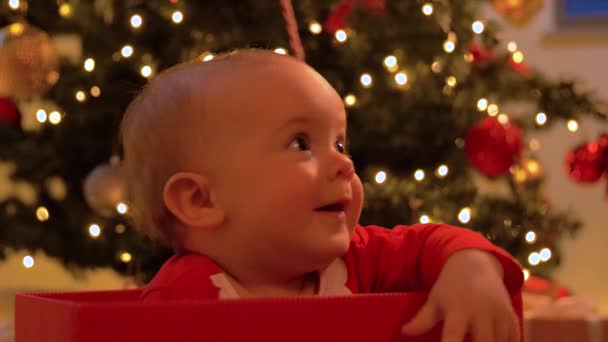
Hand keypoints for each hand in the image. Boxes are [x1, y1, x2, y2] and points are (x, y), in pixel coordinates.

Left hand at [401, 250, 519, 341]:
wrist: (475, 264)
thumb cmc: (451, 286)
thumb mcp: (435, 300)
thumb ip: (422, 319)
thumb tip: (403, 332)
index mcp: (458, 309)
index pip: (452, 337)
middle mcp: (481, 312)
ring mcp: (499, 314)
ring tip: (474, 340)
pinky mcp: (512, 316)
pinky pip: (515, 338)